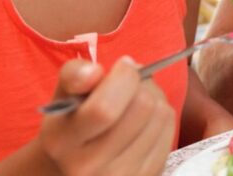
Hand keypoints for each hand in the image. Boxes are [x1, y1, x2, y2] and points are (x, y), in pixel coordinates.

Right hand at [37, 57, 176, 175]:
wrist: (79, 163)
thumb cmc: (73, 121)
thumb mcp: (63, 95)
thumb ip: (74, 75)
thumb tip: (94, 72)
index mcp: (62, 142)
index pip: (104, 109)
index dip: (124, 78)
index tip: (123, 66)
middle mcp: (89, 168)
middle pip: (142, 107)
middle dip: (141, 83)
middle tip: (130, 83)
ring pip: (161, 114)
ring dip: (155, 96)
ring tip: (135, 100)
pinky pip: (170, 129)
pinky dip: (161, 115)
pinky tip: (144, 119)